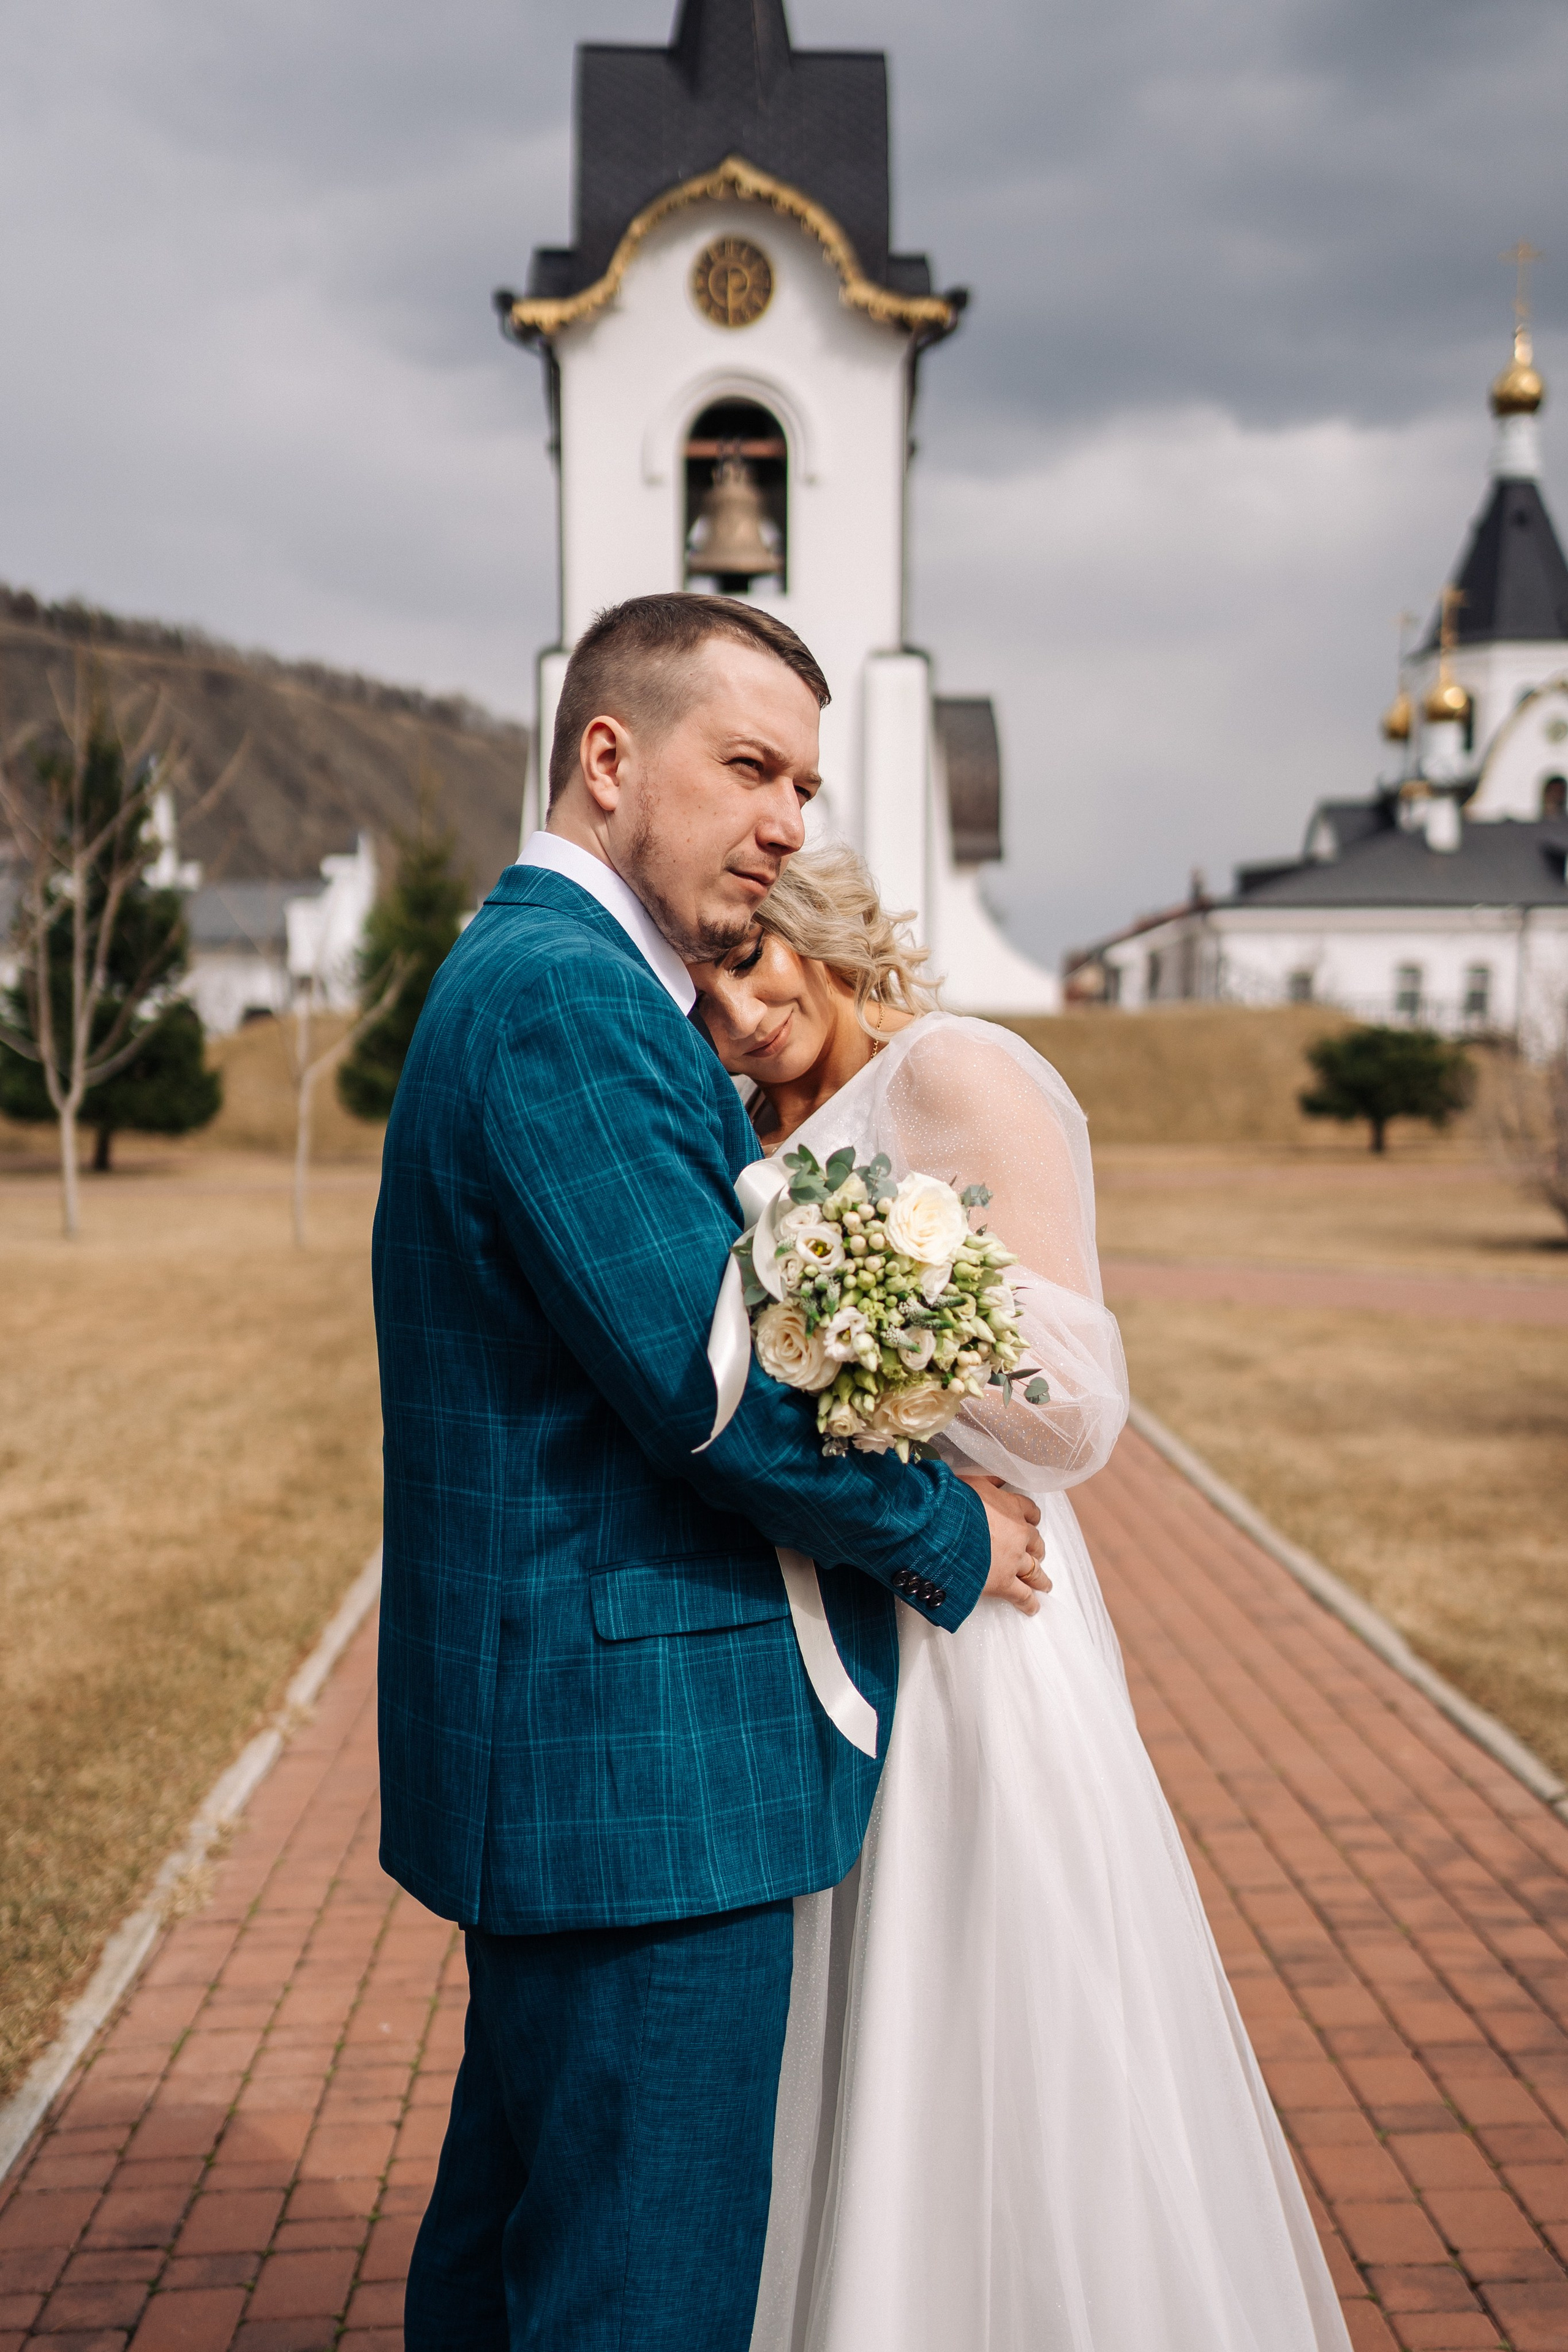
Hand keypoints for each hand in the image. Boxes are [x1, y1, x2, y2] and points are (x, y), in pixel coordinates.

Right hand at [958, 1472, 1050, 1616]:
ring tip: (1044, 1584)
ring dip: (1040, 1577)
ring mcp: (1013, 1559)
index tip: (1032, 1523)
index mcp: (1010, 1507)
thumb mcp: (971, 1481)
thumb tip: (998, 1478)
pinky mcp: (1003, 1582)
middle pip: (1036, 1542)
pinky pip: (1022, 1595)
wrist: (942, 1526)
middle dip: (1037, 1549)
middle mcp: (1018, 1533)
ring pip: (1034, 1570)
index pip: (1030, 1511)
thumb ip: (988, 1481)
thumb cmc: (952, 1501)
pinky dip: (1029, 1603)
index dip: (1031, 1519)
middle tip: (1037, 1555)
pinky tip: (1033, 1608)